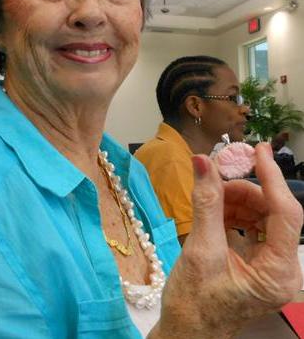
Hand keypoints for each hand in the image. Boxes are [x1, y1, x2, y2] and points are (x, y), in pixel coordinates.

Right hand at [149, 142, 302, 338]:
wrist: (185, 333)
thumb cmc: (193, 303)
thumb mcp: (200, 250)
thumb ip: (206, 202)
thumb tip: (202, 160)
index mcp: (278, 273)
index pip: (287, 214)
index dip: (272, 177)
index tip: (257, 150)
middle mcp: (282, 268)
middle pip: (272, 211)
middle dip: (243, 190)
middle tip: (215, 175)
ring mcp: (271, 264)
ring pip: (261, 214)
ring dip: (234, 199)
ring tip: (209, 197)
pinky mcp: (257, 260)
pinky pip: (251, 224)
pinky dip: (231, 212)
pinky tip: (214, 211)